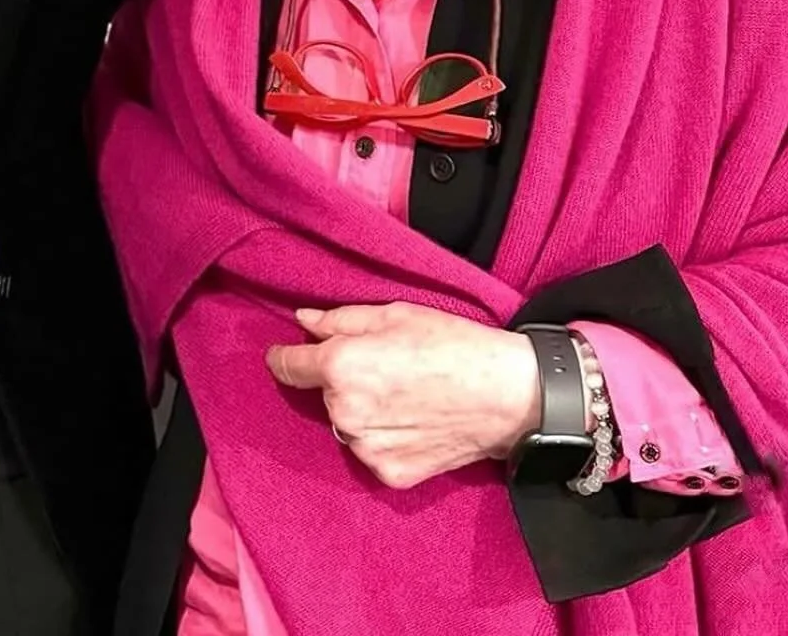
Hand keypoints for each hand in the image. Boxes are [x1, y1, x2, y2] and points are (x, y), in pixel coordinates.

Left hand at [266, 302, 539, 489]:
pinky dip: (384, 437)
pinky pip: (371, 451)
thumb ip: (340, 320)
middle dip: (342, 380)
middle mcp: (346, 412)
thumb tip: (303, 322)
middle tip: (384, 366)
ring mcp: (367, 449)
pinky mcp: (389, 473)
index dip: (283, 358)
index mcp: (341, 367)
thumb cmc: (452, 344)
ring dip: (362, 410)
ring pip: (347, 424)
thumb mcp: (394, 314)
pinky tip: (414, 421)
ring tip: (404, 394)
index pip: (288, 367)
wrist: (505, 395)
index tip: (282, 355)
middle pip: (324, 394)